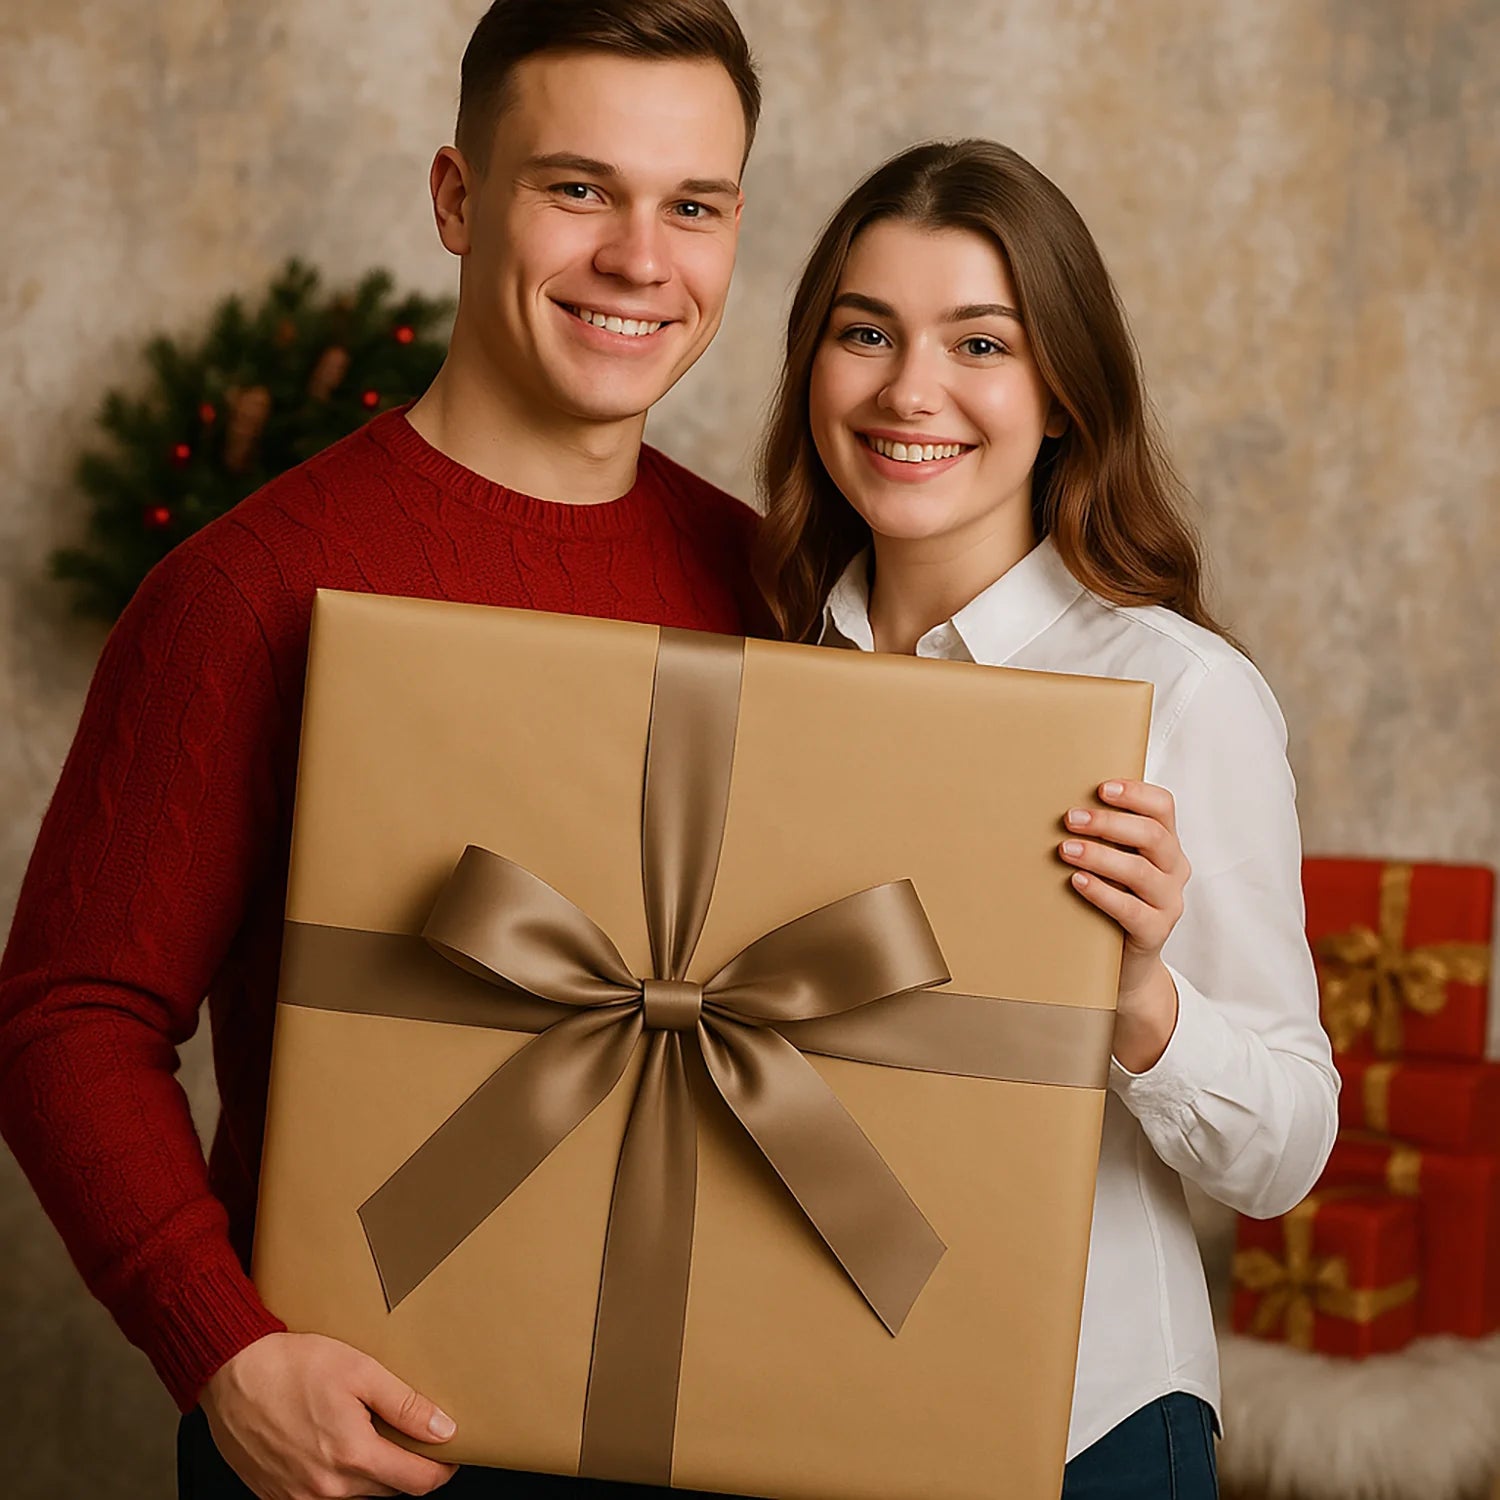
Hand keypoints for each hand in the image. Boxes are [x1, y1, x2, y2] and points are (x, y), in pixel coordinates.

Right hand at [200, 1331, 458, 1498]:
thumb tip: (444, 1429)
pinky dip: (339, 1478)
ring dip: (372, 1473)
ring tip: (370, 1434)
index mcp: (353, 1457)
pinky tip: (334, 1445)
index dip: (441, 1469)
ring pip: (358, 1497)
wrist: (232, 1373)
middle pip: (389, 1490)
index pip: (417, 1482)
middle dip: (407, 1466)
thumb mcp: (360, 1371)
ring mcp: (299, 1498)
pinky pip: (323, 1498)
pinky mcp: (277, 1496)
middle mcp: (327, 1489)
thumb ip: (406, 1406)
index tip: (450, 1451)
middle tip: (411, 1434)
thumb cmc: (292, 1366)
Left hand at [1059, 779, 1190, 1072]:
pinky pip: (1132, 910)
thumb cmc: (1110, 900)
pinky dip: (1102, 892)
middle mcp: (1174, 869)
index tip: (1100, 788)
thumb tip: (1055, 805)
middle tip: (1070, 819)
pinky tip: (1077, 882)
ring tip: (1065, 849)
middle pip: (1152, 834)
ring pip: (1141, 870)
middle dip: (1108, 823)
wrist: (1124, 966)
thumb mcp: (1110, 864)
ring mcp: (1168, 902)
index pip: (1163, 807)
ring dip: (1100, 855)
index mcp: (1165, 844)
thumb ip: (1099, 838)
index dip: (1136, 793)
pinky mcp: (1156, 932)